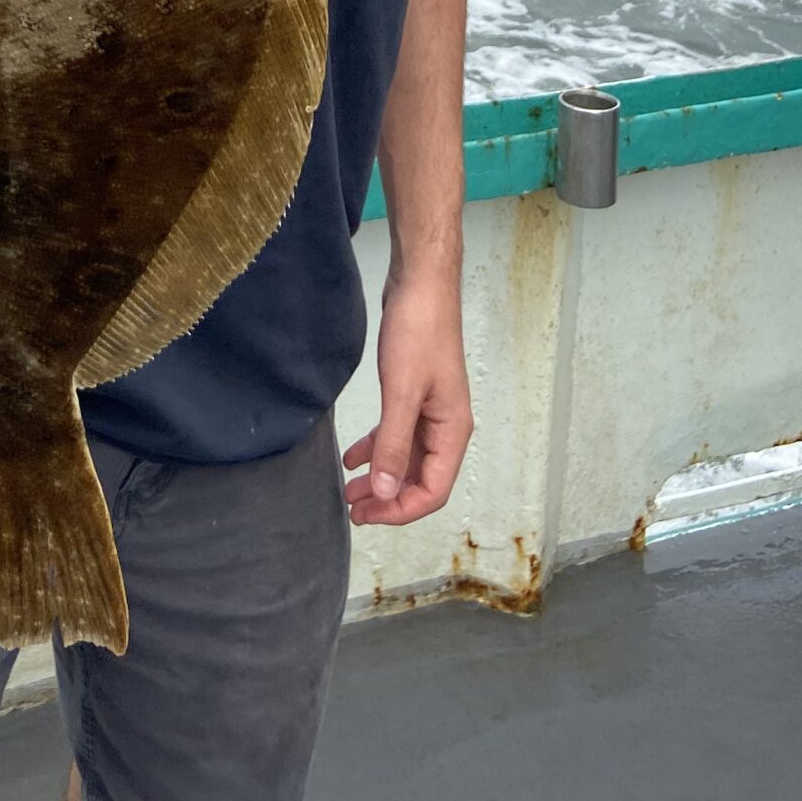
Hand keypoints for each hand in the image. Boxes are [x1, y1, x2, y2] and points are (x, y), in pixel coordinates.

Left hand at [341, 268, 471, 527]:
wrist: (421, 285)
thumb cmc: (418, 334)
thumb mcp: (402, 392)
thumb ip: (394, 444)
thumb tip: (386, 491)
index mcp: (453, 432)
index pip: (432, 491)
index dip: (400, 510)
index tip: (367, 515)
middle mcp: (445, 427)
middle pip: (420, 479)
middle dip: (387, 499)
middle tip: (352, 511)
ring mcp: (430, 411)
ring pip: (406, 459)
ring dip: (380, 477)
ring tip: (348, 492)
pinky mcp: (414, 395)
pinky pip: (397, 434)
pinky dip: (376, 448)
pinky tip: (352, 457)